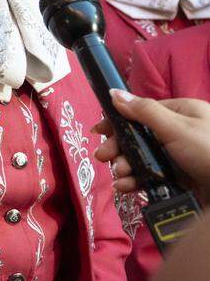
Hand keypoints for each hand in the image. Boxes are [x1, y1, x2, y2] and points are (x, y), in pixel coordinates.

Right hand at [93, 90, 209, 196]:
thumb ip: (144, 111)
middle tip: (102, 157)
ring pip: (142, 159)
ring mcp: (178, 157)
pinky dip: (136, 182)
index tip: (98, 132)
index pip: (142, 112)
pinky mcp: (178, 179)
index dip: (118, 121)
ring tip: (120, 176)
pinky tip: (126, 188)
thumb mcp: (177, 128)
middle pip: (138, 137)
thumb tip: (113, 92)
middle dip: (119, 147)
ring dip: (125, 166)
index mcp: (182, 113)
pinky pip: (150, 177)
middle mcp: (178, 133)